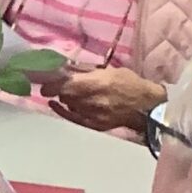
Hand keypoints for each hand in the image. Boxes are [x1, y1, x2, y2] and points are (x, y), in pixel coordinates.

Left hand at [45, 68, 165, 132]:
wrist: (148, 106)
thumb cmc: (129, 83)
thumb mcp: (108, 70)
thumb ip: (84, 70)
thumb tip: (63, 68)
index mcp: (96, 83)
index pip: (63, 84)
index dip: (50, 83)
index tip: (43, 79)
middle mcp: (92, 100)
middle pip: (64, 95)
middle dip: (59, 89)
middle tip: (59, 85)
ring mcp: (93, 114)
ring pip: (68, 105)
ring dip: (66, 98)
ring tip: (74, 93)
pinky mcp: (95, 125)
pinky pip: (72, 118)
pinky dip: (62, 111)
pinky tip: (55, 105)